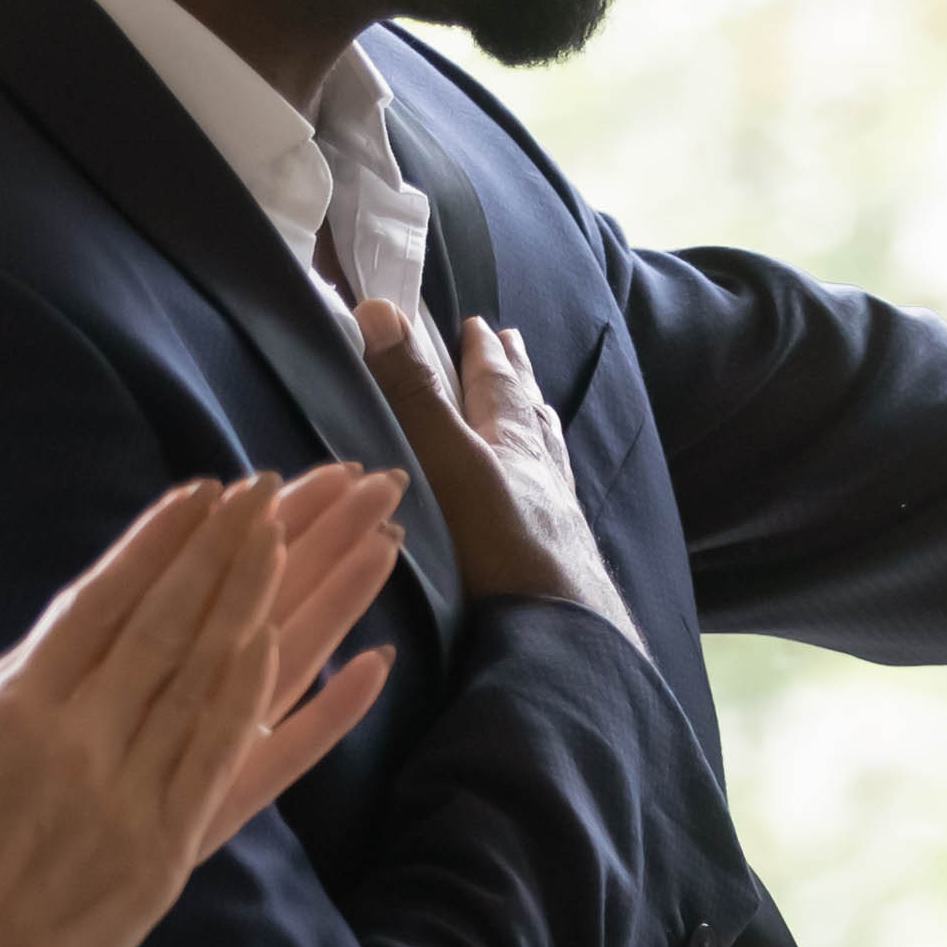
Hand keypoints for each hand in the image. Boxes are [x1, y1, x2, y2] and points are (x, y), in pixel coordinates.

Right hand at [0, 471, 405, 946]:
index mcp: (11, 713)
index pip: (97, 606)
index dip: (153, 546)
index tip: (197, 496)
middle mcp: (75, 740)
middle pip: (162, 627)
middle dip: (216, 554)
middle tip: (266, 494)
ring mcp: (126, 792)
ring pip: (201, 681)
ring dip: (251, 606)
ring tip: (290, 547)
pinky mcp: (166, 847)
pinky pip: (225, 759)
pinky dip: (259, 699)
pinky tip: (289, 648)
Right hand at [353, 288, 626, 632]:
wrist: (565, 636)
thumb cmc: (504, 549)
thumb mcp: (448, 462)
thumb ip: (414, 394)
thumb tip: (381, 310)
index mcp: (513, 445)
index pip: (497, 385)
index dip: (485, 353)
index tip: (483, 325)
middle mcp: (543, 476)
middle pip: (530, 412)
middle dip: (516, 377)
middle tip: (515, 346)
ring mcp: (557, 520)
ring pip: (550, 455)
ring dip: (539, 424)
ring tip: (540, 407)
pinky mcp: (562, 562)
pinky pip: (556, 503)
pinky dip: (550, 482)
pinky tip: (554, 498)